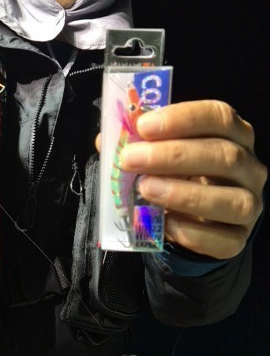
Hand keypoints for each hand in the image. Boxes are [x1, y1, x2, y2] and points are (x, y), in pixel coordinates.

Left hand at [97, 100, 266, 258]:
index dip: (182, 118)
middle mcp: (249, 167)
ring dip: (183, 194)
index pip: (218, 116)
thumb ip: (139, 143)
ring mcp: (249, 204)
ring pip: (231, 200)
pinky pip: (223, 238)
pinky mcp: (239, 238)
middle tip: (131, 159)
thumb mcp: (161, 153)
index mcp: (232, 134)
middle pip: (223, 155)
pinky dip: (191, 232)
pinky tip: (164, 223)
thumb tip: (107, 140)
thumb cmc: (177, 175)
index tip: (144, 125)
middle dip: (173, 155)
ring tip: (144, 189)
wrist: (193, 220)